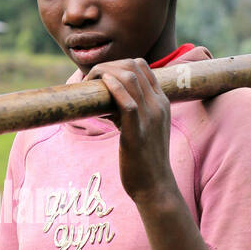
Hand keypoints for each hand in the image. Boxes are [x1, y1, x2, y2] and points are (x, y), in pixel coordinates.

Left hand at [86, 58, 175, 203]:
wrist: (155, 186)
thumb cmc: (144, 159)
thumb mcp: (142, 127)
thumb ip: (129, 111)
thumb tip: (107, 99)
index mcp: (162, 102)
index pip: (142, 66)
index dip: (117, 64)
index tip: (100, 75)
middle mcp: (158, 106)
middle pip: (134, 66)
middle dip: (108, 65)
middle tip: (89, 79)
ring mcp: (149, 118)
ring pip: (130, 78)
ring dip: (104, 73)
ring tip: (89, 82)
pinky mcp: (137, 133)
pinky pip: (126, 103)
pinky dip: (112, 88)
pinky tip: (99, 87)